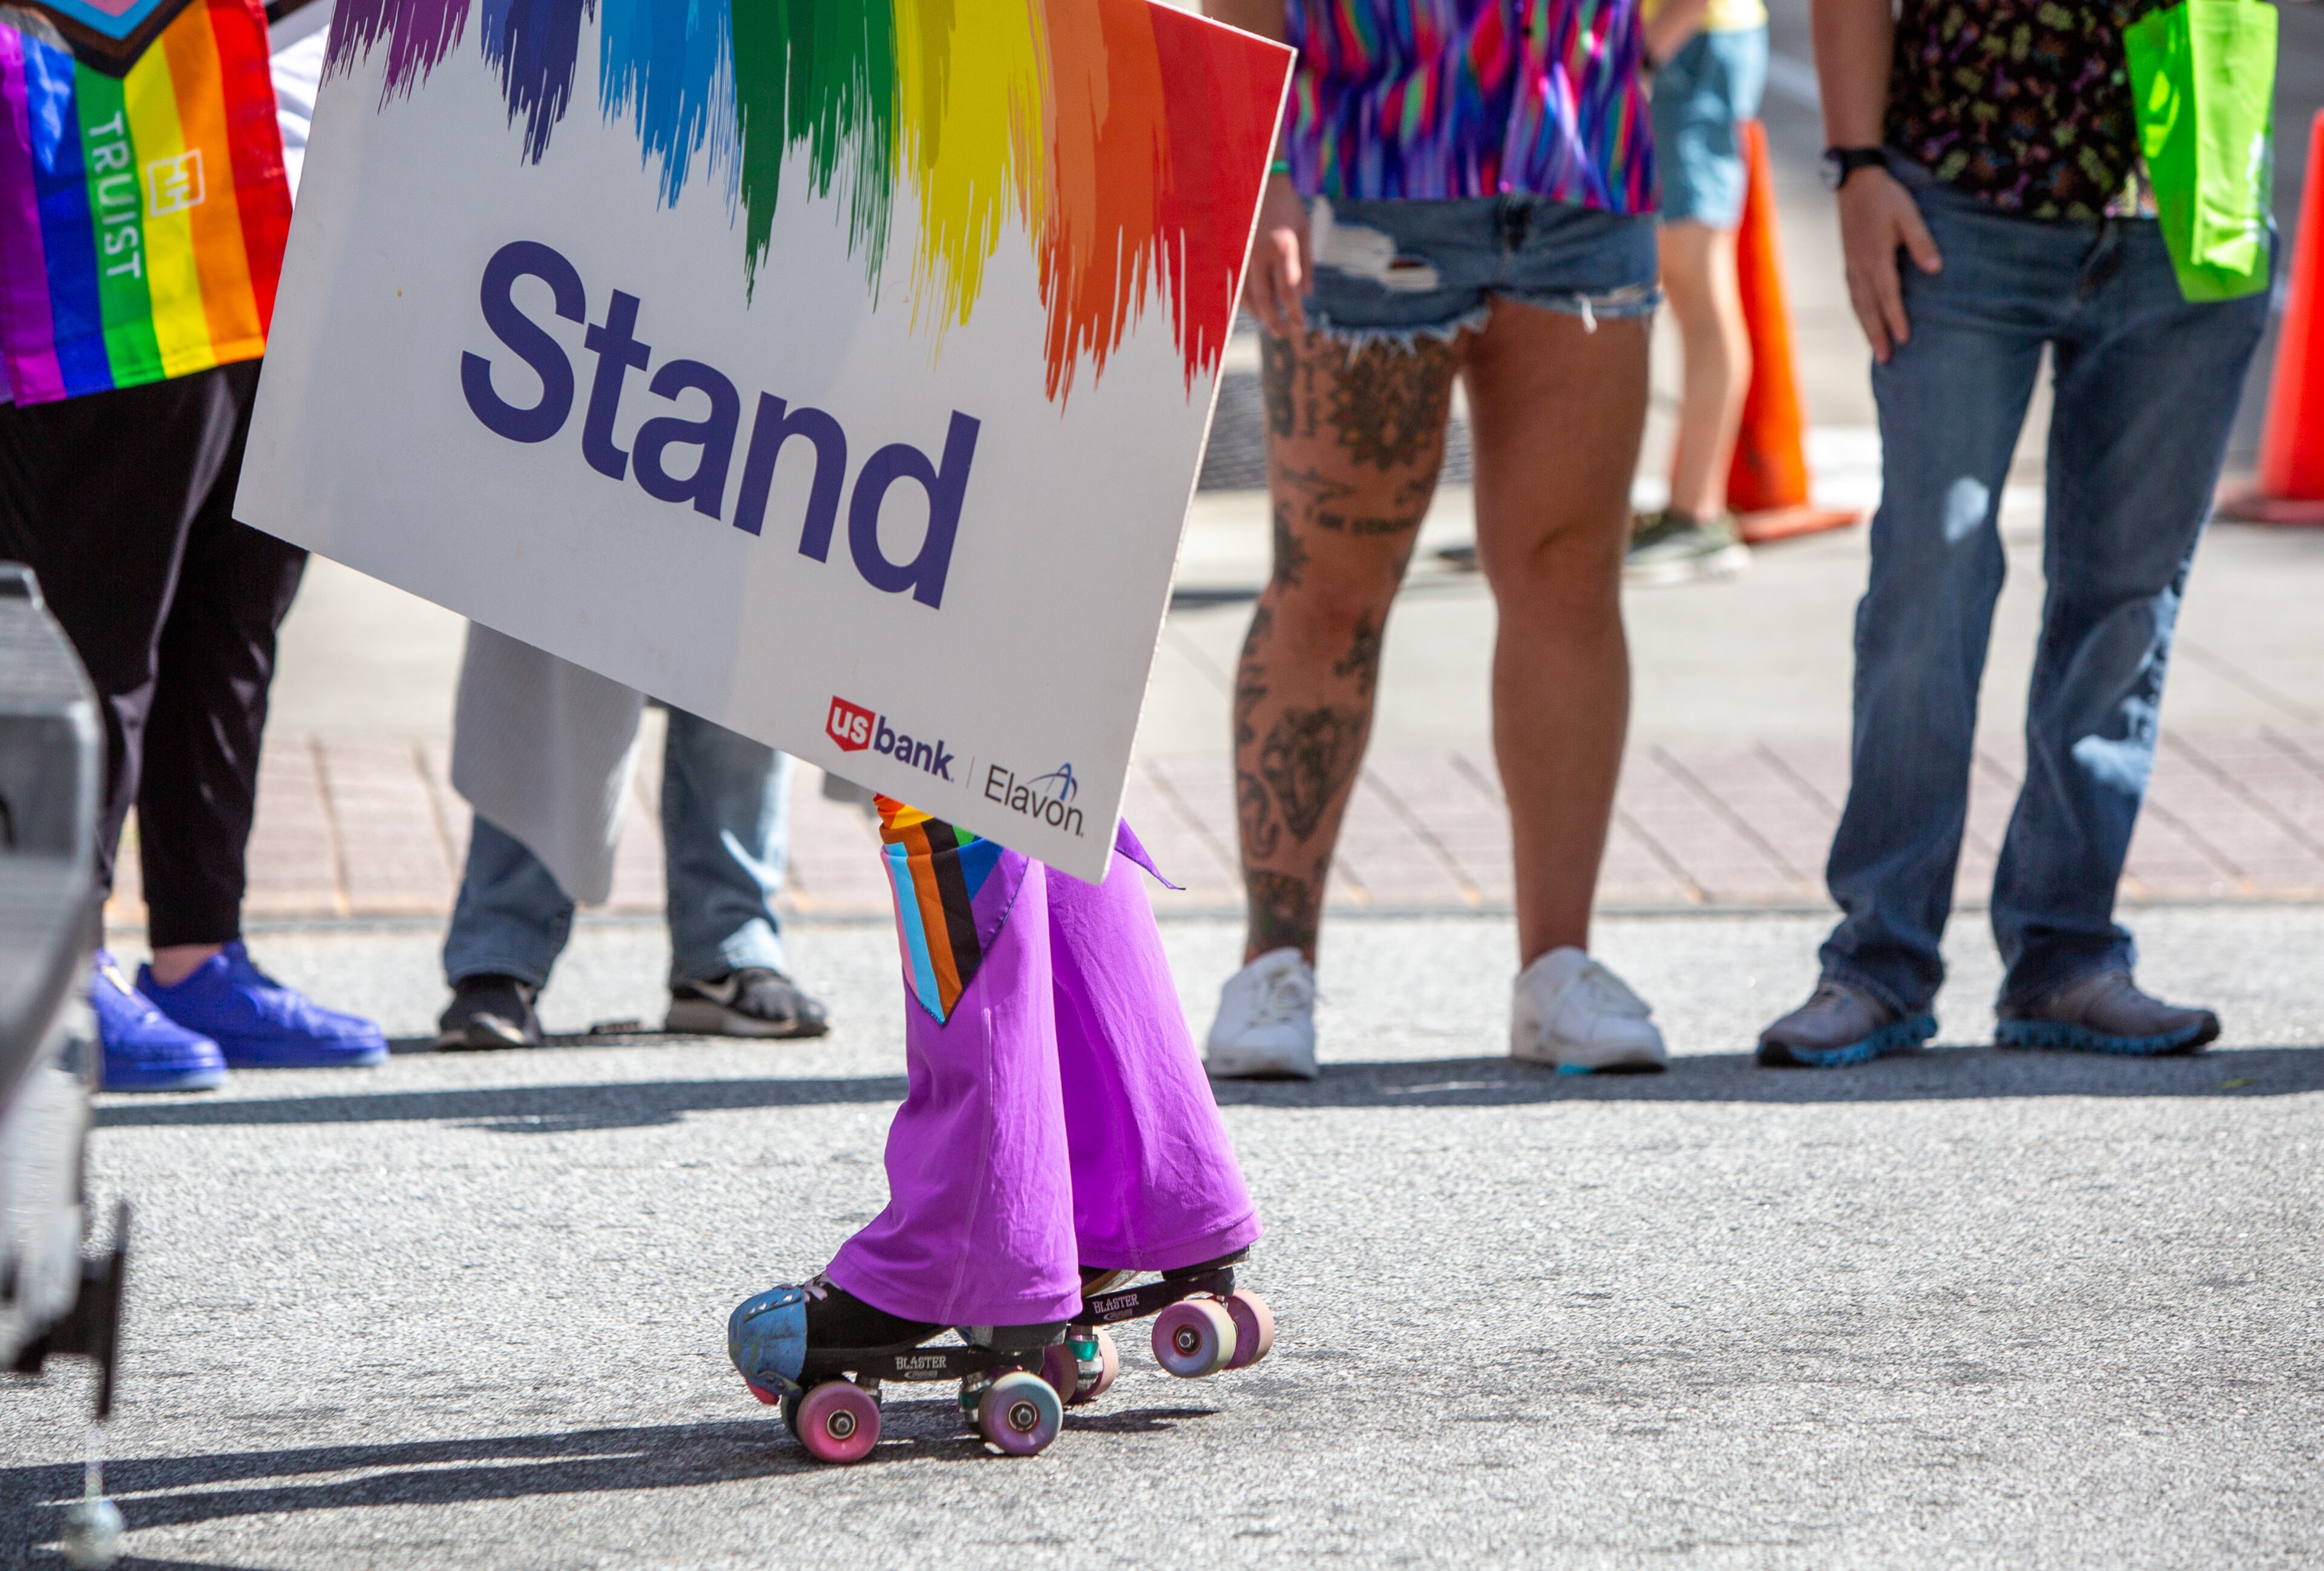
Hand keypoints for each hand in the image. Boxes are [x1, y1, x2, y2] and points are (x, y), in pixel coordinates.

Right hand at [1241, 175, 1309, 337]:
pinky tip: (1250, 307)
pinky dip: (1242, 298)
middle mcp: (1259, 252)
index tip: (1299, 328)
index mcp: (1282, 246)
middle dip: (1273, 320)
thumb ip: (1306, 263)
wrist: (1255, 178)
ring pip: (1244, 294)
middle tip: (1281, 334)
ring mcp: (1240, 252)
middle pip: (1264, 298)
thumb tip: (1307, 294)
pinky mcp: (1229, 251)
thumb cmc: (1286, 205)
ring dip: (1256, 312)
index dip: (1294, 313)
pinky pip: (1233, 283)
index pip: (1289, 290)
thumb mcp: (1304, 230)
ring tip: (1268, 322)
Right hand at [1836, 167, 1941, 362]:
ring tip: (1876, 348)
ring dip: (1866, 328)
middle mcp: (1860, 267)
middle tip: (1886, 360)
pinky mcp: (1849, 262)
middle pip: (1868, 309)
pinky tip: (1865, 320)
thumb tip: (1935, 269)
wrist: (1854, 181)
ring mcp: (1851, 266)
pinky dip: (1859, 313)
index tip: (1905, 340)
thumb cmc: (1886, 196)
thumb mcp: (1909, 214)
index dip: (1896, 319)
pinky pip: (1853, 296)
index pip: (1888, 295)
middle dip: (1877, 335)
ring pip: (1858, 305)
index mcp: (1876, 257)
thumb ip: (1921, 241)